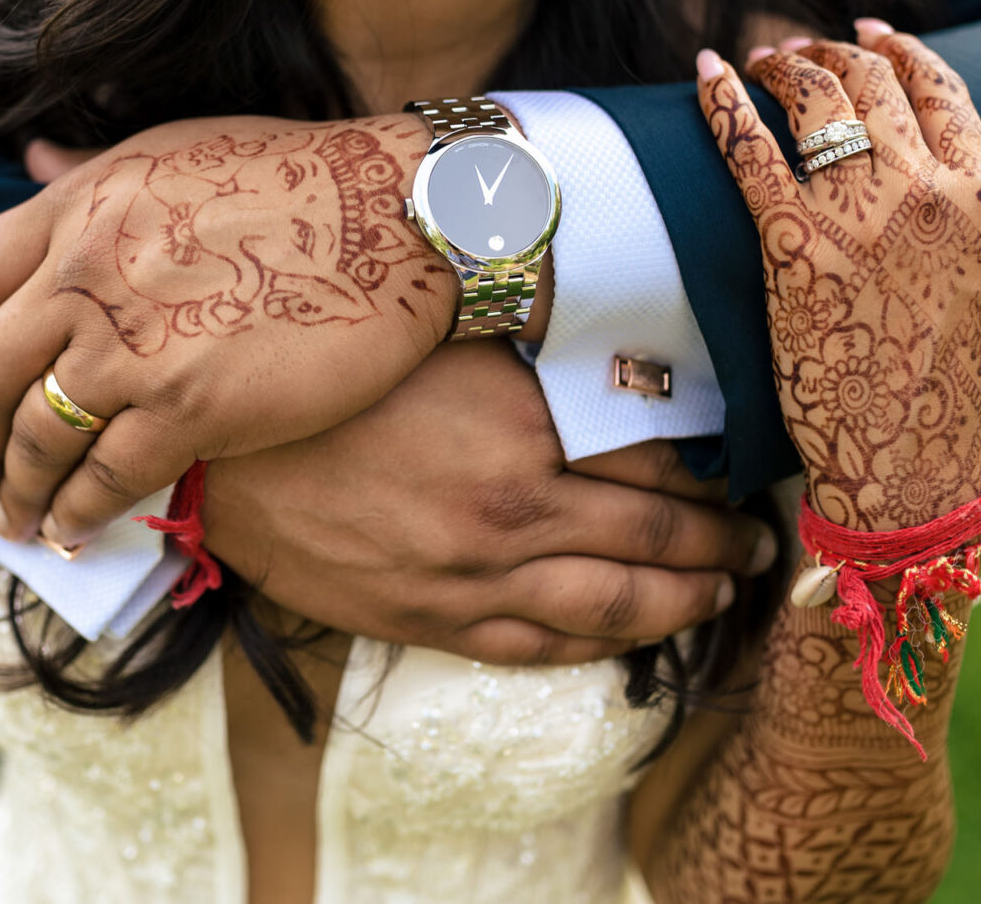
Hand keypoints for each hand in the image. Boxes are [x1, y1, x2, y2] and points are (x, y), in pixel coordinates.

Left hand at [0, 112, 457, 545]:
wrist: (396, 214)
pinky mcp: (192, 407)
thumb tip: (30, 162)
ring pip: (37, 440)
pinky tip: (79, 534)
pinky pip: (107, 480)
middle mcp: (85, 274)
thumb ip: (87, 174)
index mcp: (75, 208)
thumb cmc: (296, 176)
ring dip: (17, 494)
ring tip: (17, 525)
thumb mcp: (169, 152)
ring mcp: (134, 345)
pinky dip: (81, 516)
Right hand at [204, 339, 774, 663]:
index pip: (657, 456)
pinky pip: (540, 647)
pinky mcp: (434, 621)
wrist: (220, 458)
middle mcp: (514, 513)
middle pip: (657, 537)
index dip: (713, 465)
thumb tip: (611, 332)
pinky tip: (629, 641)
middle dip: (721, 544)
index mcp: (524, 430)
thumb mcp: (438, 335)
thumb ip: (530, 342)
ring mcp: (475, 578)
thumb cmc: (331, 382)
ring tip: (722, 595)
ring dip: (683, 604)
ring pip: (614, 606)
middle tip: (759, 542)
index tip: (743, 463)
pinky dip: (597, 648)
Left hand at [695, 20, 980, 530]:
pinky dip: (724, 105)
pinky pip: (750, 151)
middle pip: (870, 80)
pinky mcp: (791, 244)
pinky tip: (706, 75)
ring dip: (785, 66)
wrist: (911, 458)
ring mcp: (855, 215)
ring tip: (763, 61)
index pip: (938, 84)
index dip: (899, 48)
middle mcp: (922, 191)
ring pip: (815, 101)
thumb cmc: (975, 374)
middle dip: (832, 51)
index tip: (869, 34)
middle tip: (800, 50)